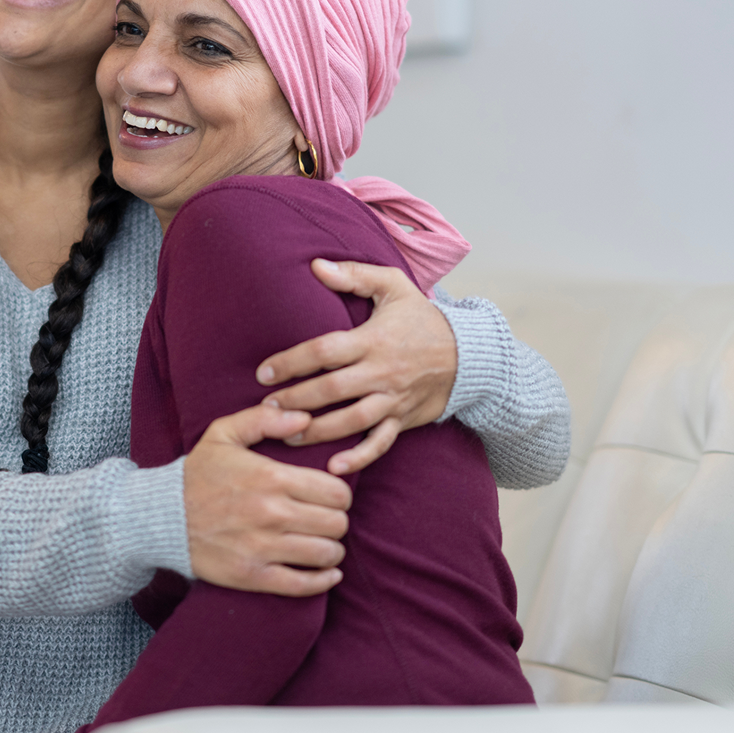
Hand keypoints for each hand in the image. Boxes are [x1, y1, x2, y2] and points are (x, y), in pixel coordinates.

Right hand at [185, 403, 351, 595]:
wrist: (160, 517)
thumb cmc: (197, 474)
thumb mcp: (223, 433)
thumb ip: (265, 420)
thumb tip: (305, 419)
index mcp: (271, 477)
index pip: (336, 492)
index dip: (340, 494)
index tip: (329, 497)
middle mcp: (271, 513)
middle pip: (337, 524)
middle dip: (336, 521)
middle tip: (325, 520)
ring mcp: (262, 548)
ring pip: (326, 554)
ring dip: (330, 550)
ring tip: (321, 543)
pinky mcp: (252, 576)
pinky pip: (303, 586)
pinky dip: (322, 581)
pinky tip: (326, 573)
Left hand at [255, 259, 457, 475]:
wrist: (468, 354)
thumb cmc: (422, 318)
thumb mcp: (394, 286)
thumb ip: (355, 274)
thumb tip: (316, 265)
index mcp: (373, 339)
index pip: (325, 351)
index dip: (292, 361)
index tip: (264, 372)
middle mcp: (381, 372)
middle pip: (332, 390)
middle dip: (295, 401)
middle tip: (264, 408)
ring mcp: (392, 399)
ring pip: (351, 421)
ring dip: (316, 431)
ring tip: (285, 435)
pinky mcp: (403, 420)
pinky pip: (380, 444)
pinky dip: (359, 457)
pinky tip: (334, 466)